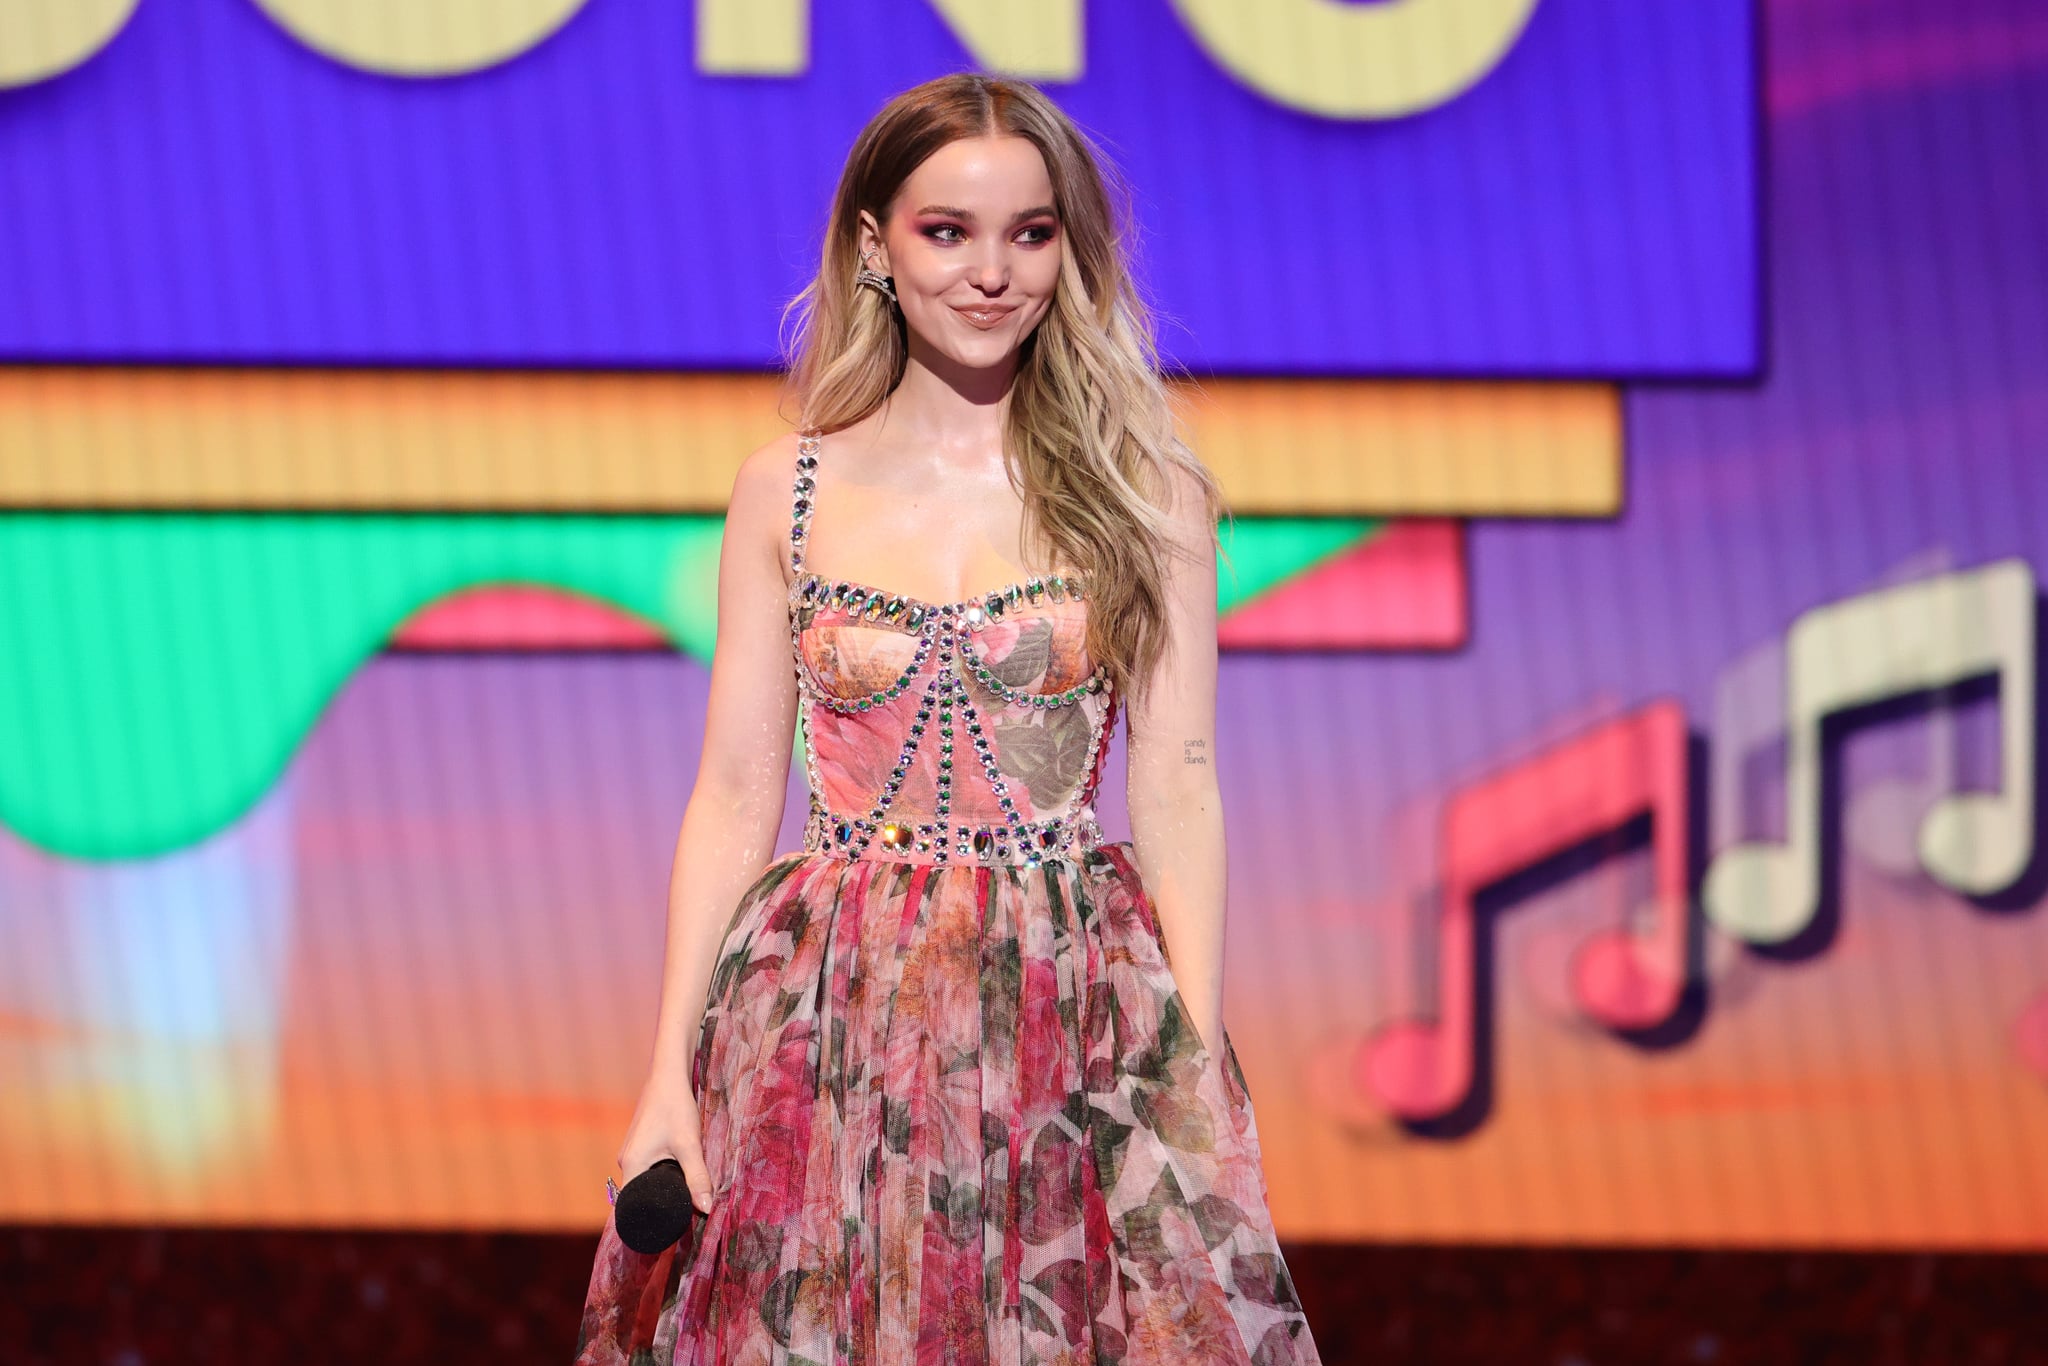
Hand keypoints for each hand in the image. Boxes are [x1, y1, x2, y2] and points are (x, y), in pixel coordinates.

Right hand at [615, 1069, 713, 1214]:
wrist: (669, 1075)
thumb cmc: (676, 1108)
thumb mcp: (690, 1145)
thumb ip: (697, 1178)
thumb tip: (705, 1210)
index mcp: (631, 1165)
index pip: (630, 1206)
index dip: (645, 1221)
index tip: (661, 1234)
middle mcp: (626, 1160)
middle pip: (639, 1194)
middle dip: (657, 1206)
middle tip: (679, 1220)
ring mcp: (632, 1151)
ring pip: (644, 1180)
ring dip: (660, 1189)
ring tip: (681, 1202)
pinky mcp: (641, 1143)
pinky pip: (648, 1168)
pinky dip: (661, 1176)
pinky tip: (678, 1178)